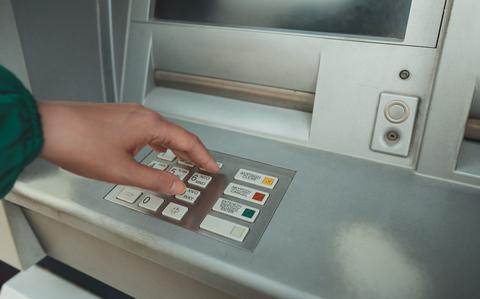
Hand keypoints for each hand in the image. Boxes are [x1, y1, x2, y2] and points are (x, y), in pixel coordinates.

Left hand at [37, 101, 218, 194]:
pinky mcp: (118, 117)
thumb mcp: (122, 171)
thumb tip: (177, 186)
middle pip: (177, 134)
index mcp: (150, 124)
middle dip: (193, 152)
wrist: (48, 126)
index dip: (203, 157)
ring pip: (162, 131)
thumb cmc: (80, 143)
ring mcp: (129, 114)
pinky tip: (156, 151)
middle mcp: (143, 115)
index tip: (212, 167)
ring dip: (176, 147)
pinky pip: (148, 130)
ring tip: (184, 162)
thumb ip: (154, 180)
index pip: (188, 141)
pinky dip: (160, 143)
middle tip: (203, 167)